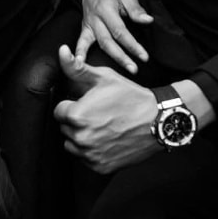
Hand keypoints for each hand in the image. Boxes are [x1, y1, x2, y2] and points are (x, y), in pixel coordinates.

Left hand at [53, 45, 160, 173]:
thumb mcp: (103, 77)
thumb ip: (76, 67)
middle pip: (65, 128)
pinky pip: (85, 159)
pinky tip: (108, 139)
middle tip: (98, 113)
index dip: (73, 104)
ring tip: (102, 126)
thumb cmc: (130, 97)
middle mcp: (81, 138)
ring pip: (72, 145)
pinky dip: (93, 151)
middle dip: (77, 120)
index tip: (88, 103)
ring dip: (82, 137)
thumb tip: (61, 51)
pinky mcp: (100, 167)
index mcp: (77, 115)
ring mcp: (90, 155)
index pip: (59, 111)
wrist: (158, 120)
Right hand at [79, 0, 152, 73]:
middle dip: (122, 57)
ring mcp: (89, 25)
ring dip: (112, 58)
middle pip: (109, 41)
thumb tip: (148, 21)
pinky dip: (79, 52)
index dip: (132, 45)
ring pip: (99, 43)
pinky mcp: (85, 28)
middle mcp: (96, 19)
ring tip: (123, 69)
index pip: (120, 31)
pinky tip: (80, 63)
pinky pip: (81, 42)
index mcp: (106, 10)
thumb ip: (135, 9)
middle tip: (134, 69)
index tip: (143, 56)